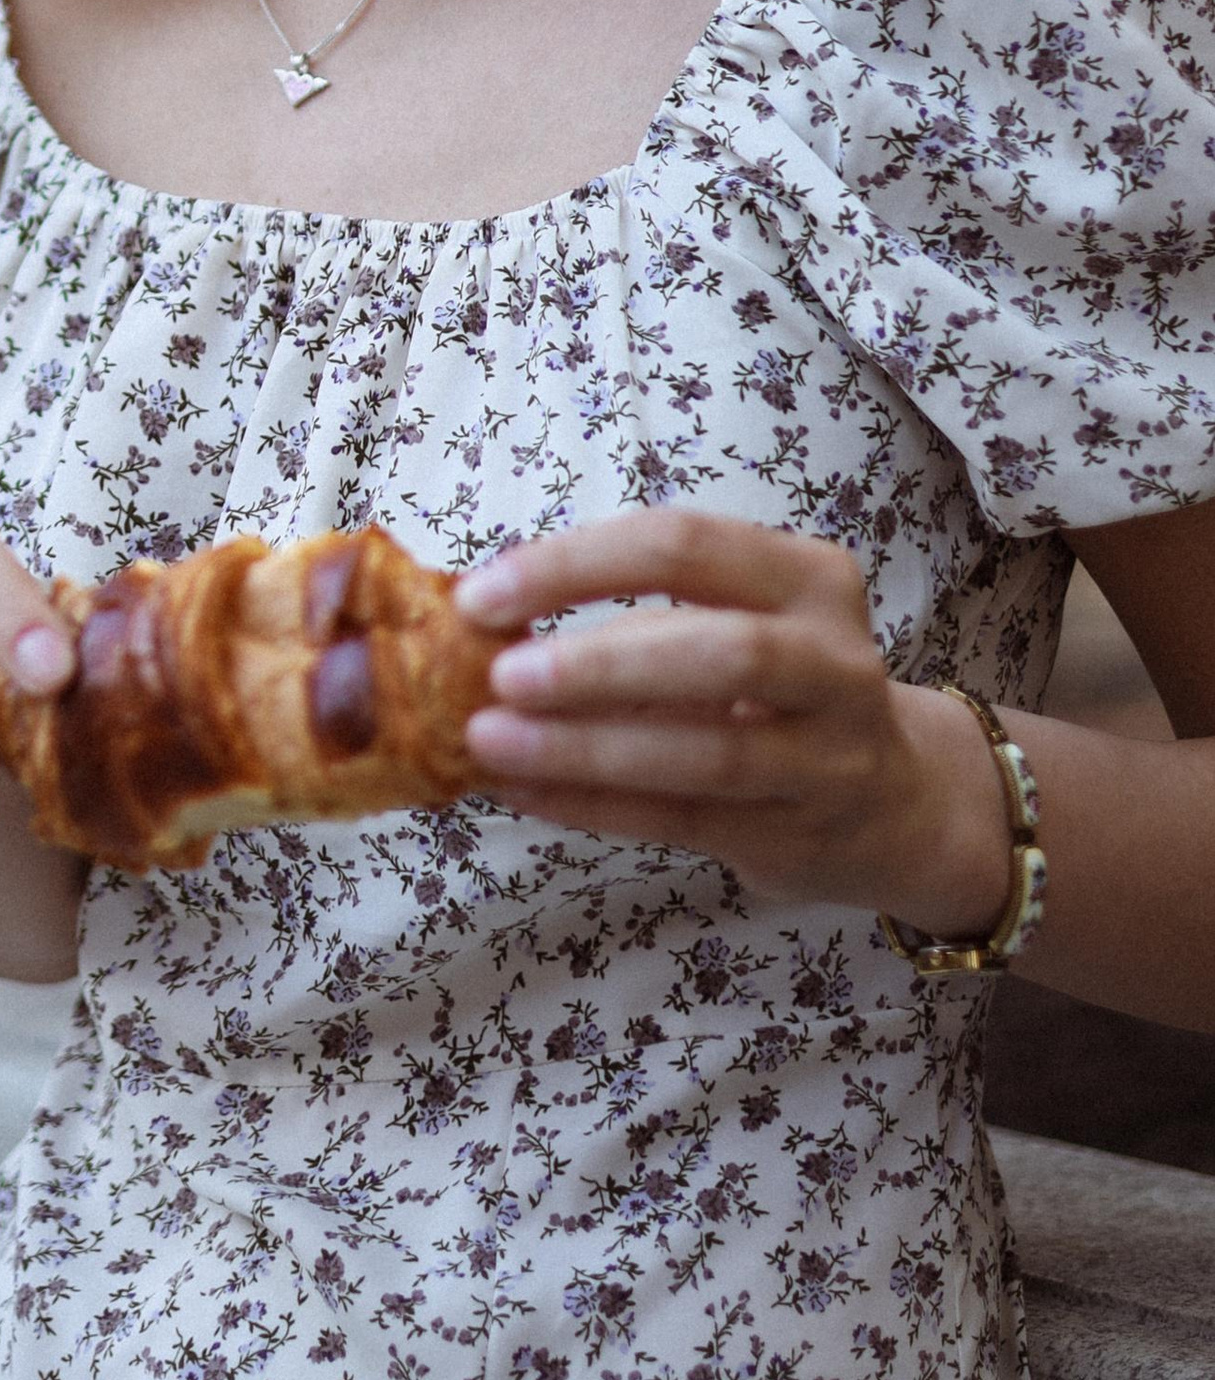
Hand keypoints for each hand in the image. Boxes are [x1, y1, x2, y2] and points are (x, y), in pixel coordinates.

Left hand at [455, 509, 1017, 932]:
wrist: (897, 802)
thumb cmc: (778, 691)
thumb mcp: (736, 622)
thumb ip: (634, 619)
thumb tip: (486, 627)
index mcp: (808, 577)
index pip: (685, 545)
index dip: (577, 564)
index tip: (482, 593)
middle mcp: (835, 660)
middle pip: (721, 651)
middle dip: (599, 661)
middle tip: (500, 674)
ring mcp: (829, 757)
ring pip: (708, 753)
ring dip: (587, 747)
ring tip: (489, 740)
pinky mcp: (799, 835)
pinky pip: (684, 821)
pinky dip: (592, 804)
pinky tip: (519, 789)